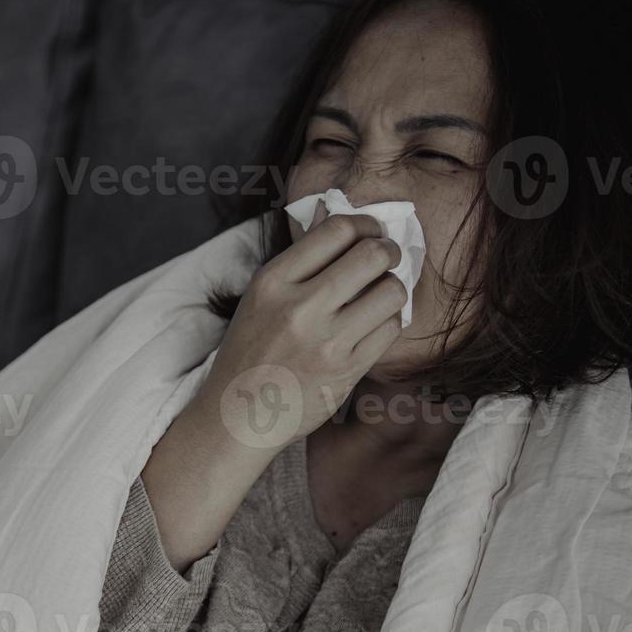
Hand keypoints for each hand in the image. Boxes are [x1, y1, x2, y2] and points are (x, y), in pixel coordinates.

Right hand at [139, 213, 405, 570]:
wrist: (238, 416)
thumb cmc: (250, 354)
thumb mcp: (260, 299)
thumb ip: (299, 260)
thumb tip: (333, 214)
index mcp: (273, 281)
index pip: (336, 230)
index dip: (364, 225)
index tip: (370, 233)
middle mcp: (300, 307)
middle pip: (372, 254)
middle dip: (389, 251)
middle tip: (387, 258)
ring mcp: (326, 341)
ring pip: (391, 291)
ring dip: (393, 288)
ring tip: (381, 294)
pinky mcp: (347, 370)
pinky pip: (390, 328)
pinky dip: (389, 321)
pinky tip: (374, 324)